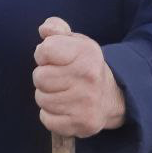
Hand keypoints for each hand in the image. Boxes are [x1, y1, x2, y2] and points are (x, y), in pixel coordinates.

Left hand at [33, 16, 125, 137]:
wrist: (112, 96)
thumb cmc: (85, 65)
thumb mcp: (74, 41)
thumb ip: (55, 28)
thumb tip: (45, 30)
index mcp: (87, 53)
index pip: (45, 50)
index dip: (44, 54)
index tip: (54, 58)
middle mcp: (89, 78)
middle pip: (40, 77)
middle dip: (44, 76)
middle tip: (58, 77)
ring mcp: (86, 103)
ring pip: (41, 99)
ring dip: (46, 96)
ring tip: (62, 92)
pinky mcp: (82, 124)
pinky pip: (46, 119)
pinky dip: (50, 114)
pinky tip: (64, 108)